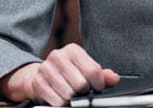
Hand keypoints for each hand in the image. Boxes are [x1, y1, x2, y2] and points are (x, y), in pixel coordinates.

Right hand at [0, 44, 119, 105]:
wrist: (39, 75)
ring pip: (69, 94)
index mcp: (73, 50)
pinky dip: (62, 104)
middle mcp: (58, 56)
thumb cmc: (67, 72)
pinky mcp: (38, 83)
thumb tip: (114, 79)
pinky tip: (62, 97)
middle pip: (81, 84)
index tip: (97, 88)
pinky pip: (57, 102)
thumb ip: (102, 75)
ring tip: (72, 93)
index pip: (93, 70)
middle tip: (82, 91)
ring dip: (73, 99)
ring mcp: (46, 69)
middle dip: (84, 92)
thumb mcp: (85, 69)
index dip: (99, 84)